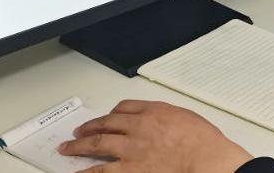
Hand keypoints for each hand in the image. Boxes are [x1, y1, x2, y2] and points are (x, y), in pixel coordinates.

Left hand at [58, 100, 252, 172]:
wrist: (206, 158)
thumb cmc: (202, 140)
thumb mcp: (185, 116)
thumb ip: (166, 116)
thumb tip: (158, 121)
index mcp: (152, 111)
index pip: (124, 107)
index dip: (112, 113)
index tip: (107, 117)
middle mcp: (137, 126)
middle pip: (106, 123)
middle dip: (89, 127)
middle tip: (79, 131)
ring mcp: (131, 149)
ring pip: (97, 144)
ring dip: (79, 146)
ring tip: (68, 148)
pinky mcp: (129, 169)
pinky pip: (101, 170)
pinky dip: (87, 171)